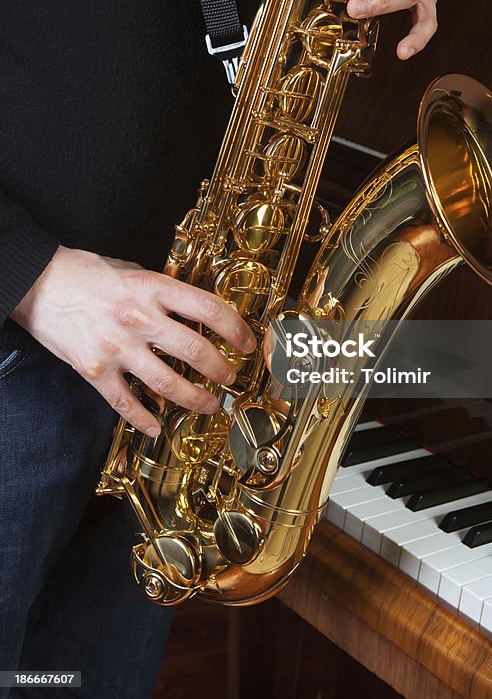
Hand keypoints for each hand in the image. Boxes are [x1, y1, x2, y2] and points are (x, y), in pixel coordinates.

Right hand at [11, 246, 255, 436]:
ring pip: (167, 383)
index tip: (247, 342)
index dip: (236, 329)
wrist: (37, 282)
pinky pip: (124, 403)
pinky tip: (156, 428)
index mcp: (154, 289)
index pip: (210, 310)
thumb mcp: (133, 270)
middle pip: (196, 351)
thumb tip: (192, 310)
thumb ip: (162, 291)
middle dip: (222, 370)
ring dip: (195, 399)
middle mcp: (140, 319)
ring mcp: (117, 348)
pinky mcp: (94, 370)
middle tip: (232, 378)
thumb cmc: (86, 272)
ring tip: (209, 405)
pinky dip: (143, 419)